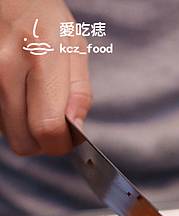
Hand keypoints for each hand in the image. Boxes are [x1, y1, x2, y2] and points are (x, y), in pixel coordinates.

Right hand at [0, 0, 90, 155]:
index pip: (48, 128)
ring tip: (32, 100)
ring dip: (22, 127)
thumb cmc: (43, 16)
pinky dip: (7, 115)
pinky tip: (16, 95)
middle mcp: (6, 67)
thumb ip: (80, 92)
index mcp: (41, 57)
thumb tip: (76, 129)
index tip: (67, 140)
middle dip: (42, 142)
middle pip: (23, 140)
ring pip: (6, 133)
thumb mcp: (73, 46)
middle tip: (51, 125)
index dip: (60, 144)